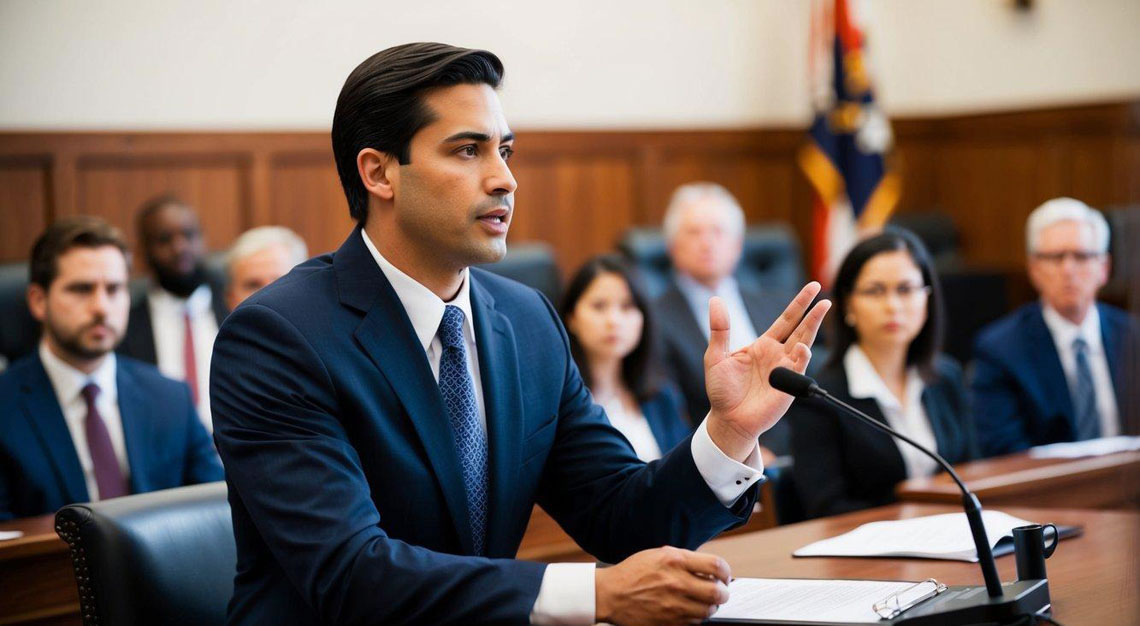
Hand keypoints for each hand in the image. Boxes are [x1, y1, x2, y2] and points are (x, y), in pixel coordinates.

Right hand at [595, 546, 730, 625]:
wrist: (610, 594)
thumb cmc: (633, 572)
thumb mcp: (659, 554)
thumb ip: (685, 559)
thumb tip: (710, 568)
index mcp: (675, 561)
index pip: (716, 566)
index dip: (725, 572)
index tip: (723, 576)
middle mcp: (676, 583)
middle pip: (718, 592)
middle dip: (723, 592)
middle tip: (719, 591)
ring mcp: (673, 605)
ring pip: (708, 610)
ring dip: (710, 606)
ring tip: (702, 601)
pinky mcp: (669, 622)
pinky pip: (694, 623)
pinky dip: (695, 617)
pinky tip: (687, 610)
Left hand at [704, 282, 830, 460]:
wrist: (727, 419)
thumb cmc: (722, 390)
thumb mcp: (716, 356)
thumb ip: (719, 329)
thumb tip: (716, 300)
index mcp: (763, 345)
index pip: (786, 319)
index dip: (799, 303)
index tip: (813, 287)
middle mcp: (778, 355)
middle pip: (801, 328)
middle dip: (813, 311)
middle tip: (823, 293)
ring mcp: (786, 370)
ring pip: (805, 343)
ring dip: (814, 326)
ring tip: (823, 308)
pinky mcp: (788, 387)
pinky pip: (799, 368)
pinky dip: (802, 357)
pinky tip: (801, 347)